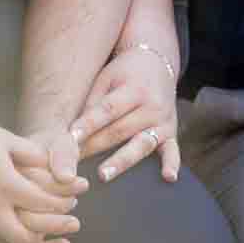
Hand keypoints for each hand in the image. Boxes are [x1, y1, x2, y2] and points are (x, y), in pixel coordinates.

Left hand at [67, 45, 179, 182]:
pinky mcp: (172, 133)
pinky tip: (168, 177)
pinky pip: (173, 151)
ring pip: (141, 145)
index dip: (88, 124)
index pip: (108, 110)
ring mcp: (164, 122)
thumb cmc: (125, 73)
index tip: (70, 138)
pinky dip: (172, 164)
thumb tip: (75, 131)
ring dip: (122, 161)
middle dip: (95, 146)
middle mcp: (152, 106)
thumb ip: (94, 101)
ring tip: (103, 174)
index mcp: (134, 88)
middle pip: (120, 130)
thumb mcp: (108, 77)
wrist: (159, 65)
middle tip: (74, 161)